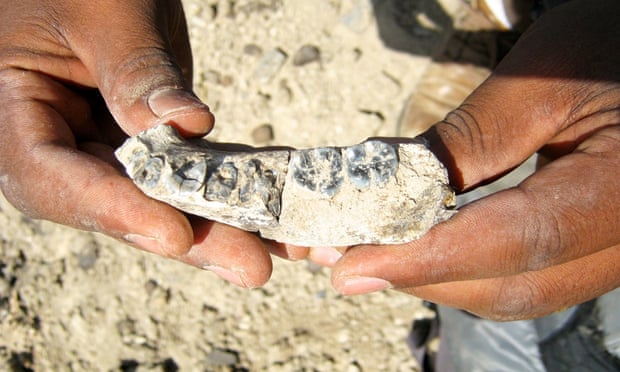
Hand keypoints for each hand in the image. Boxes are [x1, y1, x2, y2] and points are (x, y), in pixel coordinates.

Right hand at [0, 0, 304, 286]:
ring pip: (160, 197)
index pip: (50, 177)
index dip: (110, 211)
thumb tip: (185, 127)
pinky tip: (276, 207)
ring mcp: (107, 144)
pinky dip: (231, 188)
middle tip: (250, 265)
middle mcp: (59, 140)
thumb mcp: (105, 12)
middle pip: (117, 204)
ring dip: (221, 223)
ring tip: (279, 246)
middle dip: (188, 235)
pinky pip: (188, 170)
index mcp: (14, 110)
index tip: (172, 234)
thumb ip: (135, 72)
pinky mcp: (149, 141)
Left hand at [331, 0, 619, 319]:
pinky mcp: (591, 249)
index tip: (352, 266)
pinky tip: (422, 247)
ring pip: (515, 291)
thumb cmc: (609, 53)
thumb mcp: (542, 80)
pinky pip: (524, 275)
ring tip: (372, 254)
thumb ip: (471, 140)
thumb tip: (387, 193)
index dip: (428, 258)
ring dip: (437, 277)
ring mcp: (611, 253)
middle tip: (345, 260)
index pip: (517, 240)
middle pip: (511, 285)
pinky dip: (465, 267)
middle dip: (421, 275)